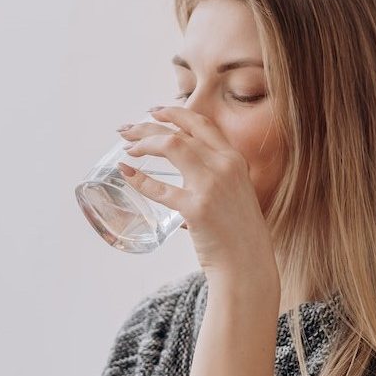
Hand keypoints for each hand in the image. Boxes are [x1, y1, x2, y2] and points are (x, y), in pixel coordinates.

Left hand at [117, 106, 277, 286]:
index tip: (154, 111)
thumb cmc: (239, 234)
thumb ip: (217, 176)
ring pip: (170, 146)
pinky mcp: (196, 209)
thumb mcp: (237, 193)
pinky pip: (160, 188)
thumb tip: (187, 172)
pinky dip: (140, 179)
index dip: (175, 113)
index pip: (202, 124)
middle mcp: (225, 166)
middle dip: (148, 126)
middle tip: (127, 131)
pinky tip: (127, 174)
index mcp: (235, 160)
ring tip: (127, 149)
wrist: (248, 264)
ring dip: (143, 143)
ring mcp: (211, 186)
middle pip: (180, 132)